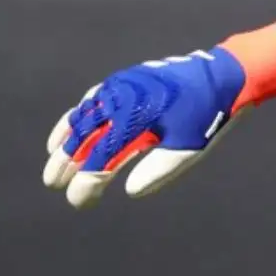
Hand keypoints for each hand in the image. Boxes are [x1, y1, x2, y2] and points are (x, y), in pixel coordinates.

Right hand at [43, 23, 275, 209]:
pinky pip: (93, 98)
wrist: (222, 75)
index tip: (77, 200)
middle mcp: (120, 100)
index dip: (87, 181)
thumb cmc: (208, 114)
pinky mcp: (125, 80)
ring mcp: (120, 87)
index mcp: (135, 119)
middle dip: (66, 161)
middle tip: (53, 183)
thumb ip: (160, 169)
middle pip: (84, 135)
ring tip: (54, 158)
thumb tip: (130, 190)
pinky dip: (78, 114)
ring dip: (67, 138)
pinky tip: (72, 125)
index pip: (102, 157)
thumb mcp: (189, 146)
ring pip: (84, 116)